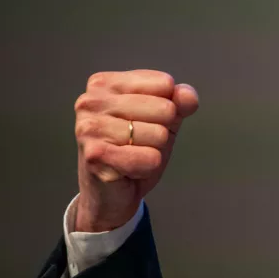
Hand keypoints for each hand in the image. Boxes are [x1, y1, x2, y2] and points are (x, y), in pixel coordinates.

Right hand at [73, 70, 198, 231]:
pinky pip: (150, 158)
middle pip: (165, 109)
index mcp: (105, 83)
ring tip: (132, 156)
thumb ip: (179, 102)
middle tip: (139, 144)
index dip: (168, 108)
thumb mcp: (164, 120)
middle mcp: (91, 101)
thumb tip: (188, 96)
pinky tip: (129, 170)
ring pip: (159, 135)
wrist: (111, 194)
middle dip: (162, 132)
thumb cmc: (135, 149)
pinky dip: (148, 167)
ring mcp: (89, 127)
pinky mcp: (95, 155)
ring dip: (154, 151)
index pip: (165, 84)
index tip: (145, 122)